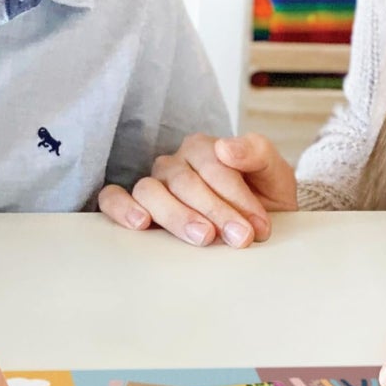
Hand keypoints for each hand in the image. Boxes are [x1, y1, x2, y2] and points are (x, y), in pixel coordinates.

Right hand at [96, 133, 297, 248]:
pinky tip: (140, 224)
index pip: (213, 166)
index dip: (237, 197)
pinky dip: (121, 207)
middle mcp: (173, 163)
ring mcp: (153, 184)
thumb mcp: (273, 173)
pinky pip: (112, 198)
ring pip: (150, 191)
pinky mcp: (136, 205)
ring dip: (177, 215)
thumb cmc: (262, 196)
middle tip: (240, 238)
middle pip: (184, 182)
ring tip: (202, 237)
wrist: (257, 224)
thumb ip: (256, 152)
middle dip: (215, 211)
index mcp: (203, 148)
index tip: (258, 226)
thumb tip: (225, 147)